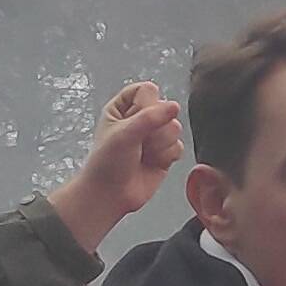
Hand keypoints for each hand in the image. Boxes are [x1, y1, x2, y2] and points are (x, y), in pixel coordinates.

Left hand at [48, 83, 182, 255]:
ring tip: (144, 154)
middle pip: (165, 109)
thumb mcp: (124, 134)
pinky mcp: (164, 154)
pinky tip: (153, 163)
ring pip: (175, 128)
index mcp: (123, 108)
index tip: (139, 118)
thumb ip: (150, 117)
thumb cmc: (106, 163)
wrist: (110, 195)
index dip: (147, 103)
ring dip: (161, 144)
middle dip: (156, 128)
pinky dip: (167, 155)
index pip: (147, 90)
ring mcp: (153, 137)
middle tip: (140, 142)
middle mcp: (139, 120)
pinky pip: (179, 146)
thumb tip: (174, 106)